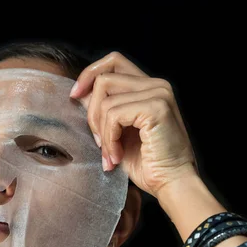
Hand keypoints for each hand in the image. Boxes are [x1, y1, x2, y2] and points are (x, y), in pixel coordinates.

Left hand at [70, 51, 199, 198]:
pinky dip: (109, 139)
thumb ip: (104, 111)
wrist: (172, 184)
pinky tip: (117, 156)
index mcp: (149, 88)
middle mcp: (157, 85)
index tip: (74, 97)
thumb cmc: (148, 165)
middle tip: (98, 142)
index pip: (113, 62)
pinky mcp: (156, 107)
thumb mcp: (119, 134)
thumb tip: (80, 95)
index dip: (89, 75)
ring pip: (106, 99)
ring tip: (110, 155)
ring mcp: (158, 94)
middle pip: (104, 78)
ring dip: (101, 132)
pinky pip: (114, 114)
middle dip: (92, 113)